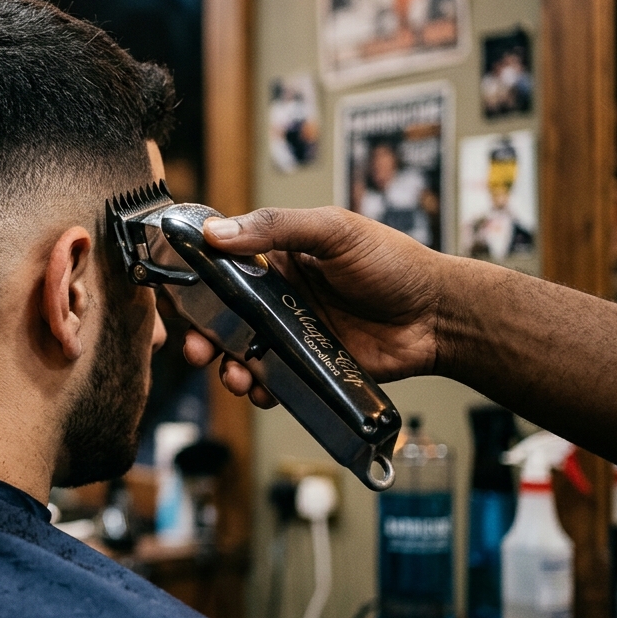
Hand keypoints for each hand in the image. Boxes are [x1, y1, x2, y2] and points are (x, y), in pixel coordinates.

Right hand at [181, 207, 444, 407]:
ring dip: (226, 367)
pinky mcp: (308, 367)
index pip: (220, 266)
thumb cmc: (394, 263)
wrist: (440, 317)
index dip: (193, 282)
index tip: (177, 297)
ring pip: (240, 353)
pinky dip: (260, 389)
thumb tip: (216, 232)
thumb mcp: (334, 230)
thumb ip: (276, 228)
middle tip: (196, 348)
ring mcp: (291, 334)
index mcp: (277, 258)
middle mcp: (277, 297)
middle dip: (201, 335)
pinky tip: (263, 390)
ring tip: (235, 376)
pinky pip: (272, 382)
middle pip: (220, 317)